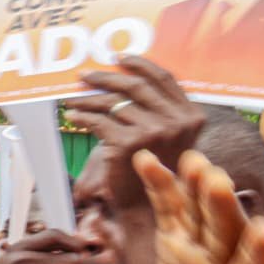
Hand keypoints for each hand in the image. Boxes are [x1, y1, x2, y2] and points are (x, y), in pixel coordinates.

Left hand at [67, 57, 202, 210]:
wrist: (147, 206)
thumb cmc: (152, 169)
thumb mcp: (167, 137)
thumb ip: (157, 110)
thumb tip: (121, 78)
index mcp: (191, 115)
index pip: (164, 78)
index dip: (140, 64)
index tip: (118, 57)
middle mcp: (177, 121)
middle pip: (136, 86)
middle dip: (106, 78)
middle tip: (84, 75)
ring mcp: (155, 132)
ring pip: (113, 104)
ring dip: (88, 100)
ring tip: (72, 100)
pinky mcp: (129, 144)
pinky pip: (99, 122)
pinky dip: (82, 117)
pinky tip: (72, 116)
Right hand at [139, 148, 263, 263]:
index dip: (259, 254)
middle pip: (226, 234)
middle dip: (223, 209)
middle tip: (218, 182)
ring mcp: (201, 250)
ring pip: (200, 215)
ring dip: (196, 188)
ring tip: (192, 162)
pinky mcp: (176, 241)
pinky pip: (168, 211)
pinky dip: (160, 186)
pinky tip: (147, 161)